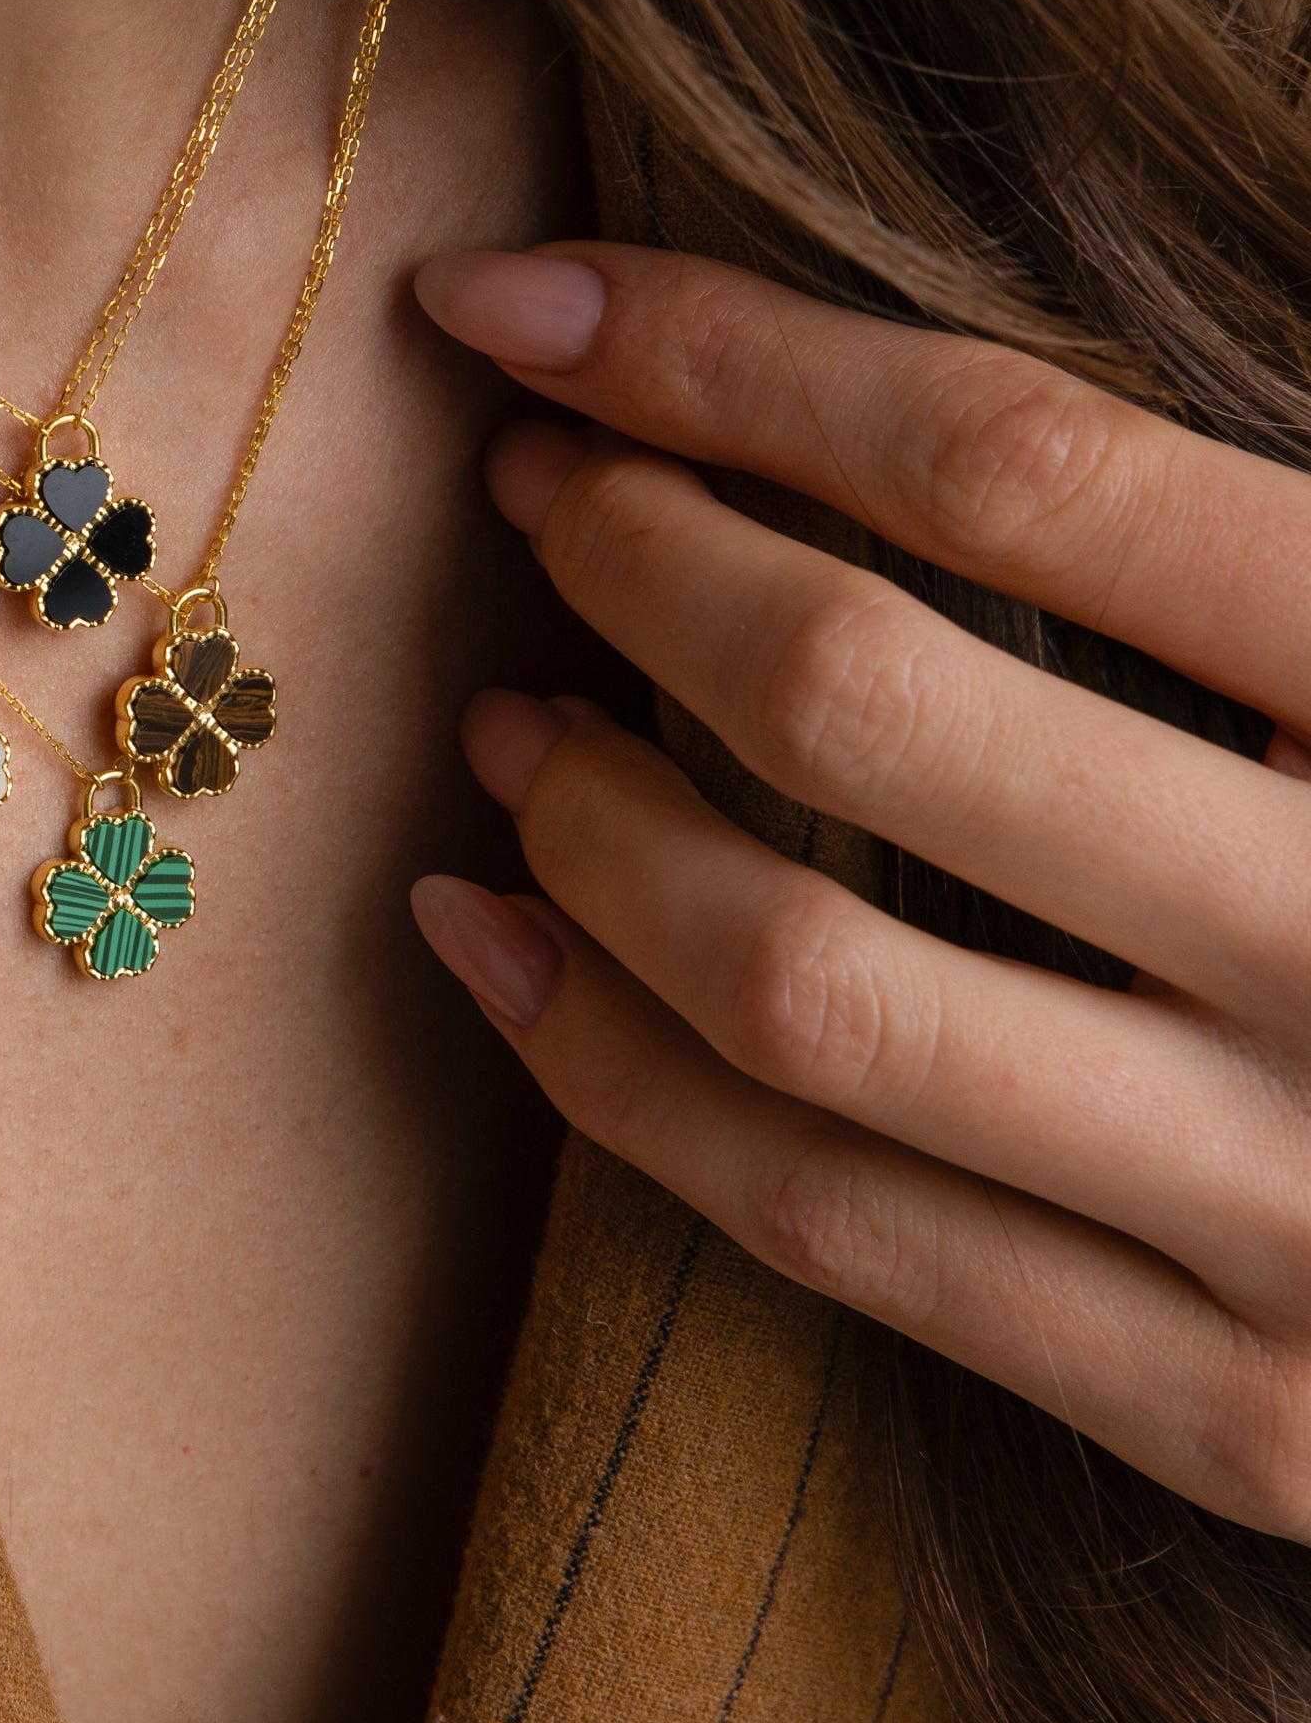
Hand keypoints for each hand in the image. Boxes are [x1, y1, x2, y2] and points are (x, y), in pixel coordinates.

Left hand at [409, 241, 1310, 1539]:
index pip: (1013, 465)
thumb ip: (1212, 540)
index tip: (523, 304)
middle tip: (540, 492)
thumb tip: (825, 376)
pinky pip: (826, 1227)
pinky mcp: (1244, 1417)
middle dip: (637, 561)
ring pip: (802, 986)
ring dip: (587, 822)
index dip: (725, 358)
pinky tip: (486, 937)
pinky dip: (601, 1066)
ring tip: (508, 723)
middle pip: (866, 706)